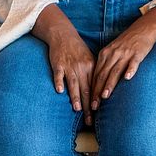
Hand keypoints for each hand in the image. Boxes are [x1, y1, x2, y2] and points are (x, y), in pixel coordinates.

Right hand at [34, 5, 95, 123]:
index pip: (95, 87)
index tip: (96, 114)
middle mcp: (82, 67)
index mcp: (91, 67)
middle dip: (88, 105)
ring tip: (77, 109)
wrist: (64, 35)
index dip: (95, 101)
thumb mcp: (89, 60)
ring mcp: (70, 66)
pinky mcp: (58, 64)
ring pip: (74, 83)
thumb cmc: (77, 50)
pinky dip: (59, 82)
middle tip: (89, 120)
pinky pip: (59, 74)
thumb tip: (95, 92)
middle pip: (86, 88)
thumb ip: (91, 75)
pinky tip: (59, 91)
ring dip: (75, 96)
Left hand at [90, 7, 155, 110]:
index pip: (96, 74)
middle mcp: (113, 54)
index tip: (90, 102)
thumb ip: (105, 65)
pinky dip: (130, 70)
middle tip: (94, 105)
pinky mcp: (138, 53)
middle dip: (97, 91)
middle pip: (103, 74)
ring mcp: (125, 53)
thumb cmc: (126, 43)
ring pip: (115, 70)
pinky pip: (133, 63)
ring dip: (110, 84)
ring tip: (105, 96)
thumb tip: (97, 84)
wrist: (142, 29)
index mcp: (105, 54)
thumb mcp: (112, 51)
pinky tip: (128, 78)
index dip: (92, 89)